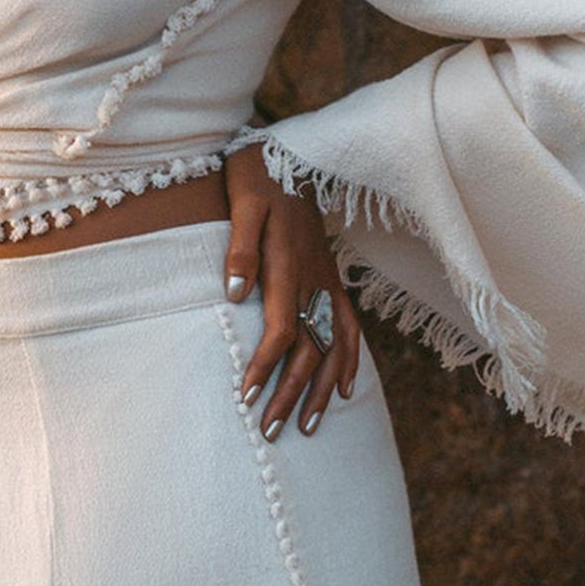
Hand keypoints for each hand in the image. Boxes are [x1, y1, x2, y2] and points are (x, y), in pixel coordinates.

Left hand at [222, 143, 360, 442]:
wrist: (292, 153)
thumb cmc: (258, 178)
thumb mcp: (242, 205)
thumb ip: (240, 250)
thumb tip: (234, 294)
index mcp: (288, 266)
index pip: (281, 330)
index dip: (265, 366)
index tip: (246, 397)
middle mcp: (313, 281)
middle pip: (307, 350)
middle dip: (289, 394)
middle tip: (269, 432)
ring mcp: (327, 283)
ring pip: (332, 346)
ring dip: (319, 390)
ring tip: (305, 427)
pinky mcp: (332, 280)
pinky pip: (350, 327)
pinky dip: (350, 361)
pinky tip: (345, 389)